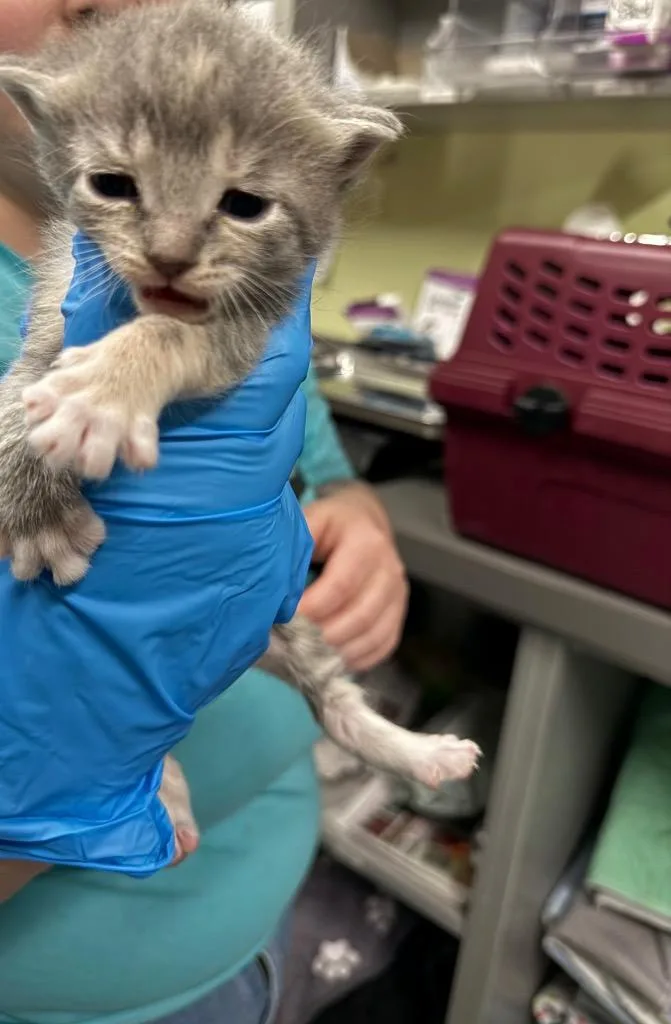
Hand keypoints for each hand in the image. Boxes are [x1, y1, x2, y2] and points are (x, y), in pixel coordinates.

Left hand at [298, 484, 407, 671]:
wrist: (363, 522)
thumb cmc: (328, 525)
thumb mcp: (309, 522)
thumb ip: (294, 549)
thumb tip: (274, 589)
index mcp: (366, 542)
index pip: (340, 586)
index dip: (311, 609)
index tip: (284, 620)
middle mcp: (390, 569)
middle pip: (360, 615)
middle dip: (322, 635)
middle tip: (292, 643)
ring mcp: (398, 594)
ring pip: (372, 635)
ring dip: (338, 651)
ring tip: (307, 654)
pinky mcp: (398, 614)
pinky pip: (382, 646)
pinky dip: (356, 658)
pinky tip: (330, 658)